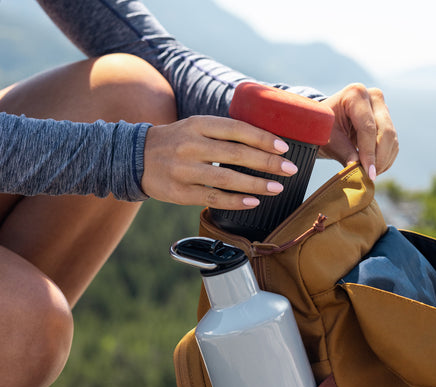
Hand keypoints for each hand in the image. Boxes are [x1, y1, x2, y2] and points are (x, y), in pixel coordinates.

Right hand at [141, 115, 297, 207]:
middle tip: (290, 169)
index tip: (284, 147)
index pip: (237, 129)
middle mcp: (190, 145)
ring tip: (277, 187)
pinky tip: (253, 202)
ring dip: (256, 184)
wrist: (135, 157)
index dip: (263, 138)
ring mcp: (184, 170)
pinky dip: (235, 201)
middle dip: (267, 162)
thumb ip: (224, 132)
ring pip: (227, 178)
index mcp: (198, 123)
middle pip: (236, 154)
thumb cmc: (176, 142)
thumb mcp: (195, 127)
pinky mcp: (180, 192)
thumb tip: (264, 142)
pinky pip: (213, 198)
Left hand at [318, 83, 397, 180]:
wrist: (328, 122)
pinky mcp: (388, 120)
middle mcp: (374, 97)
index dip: (369, 153)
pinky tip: (374, 167)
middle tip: (370, 176)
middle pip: (385, 132)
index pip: (368, 128)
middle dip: (379, 158)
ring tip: (369, 173)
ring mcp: (383, 108)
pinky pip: (393, 144)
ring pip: (392, 139)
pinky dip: (385, 159)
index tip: (369, 174)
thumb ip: (344, 152)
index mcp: (355, 94)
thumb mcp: (329, 140)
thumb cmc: (324, 128)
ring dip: (383, 160)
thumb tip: (358, 170)